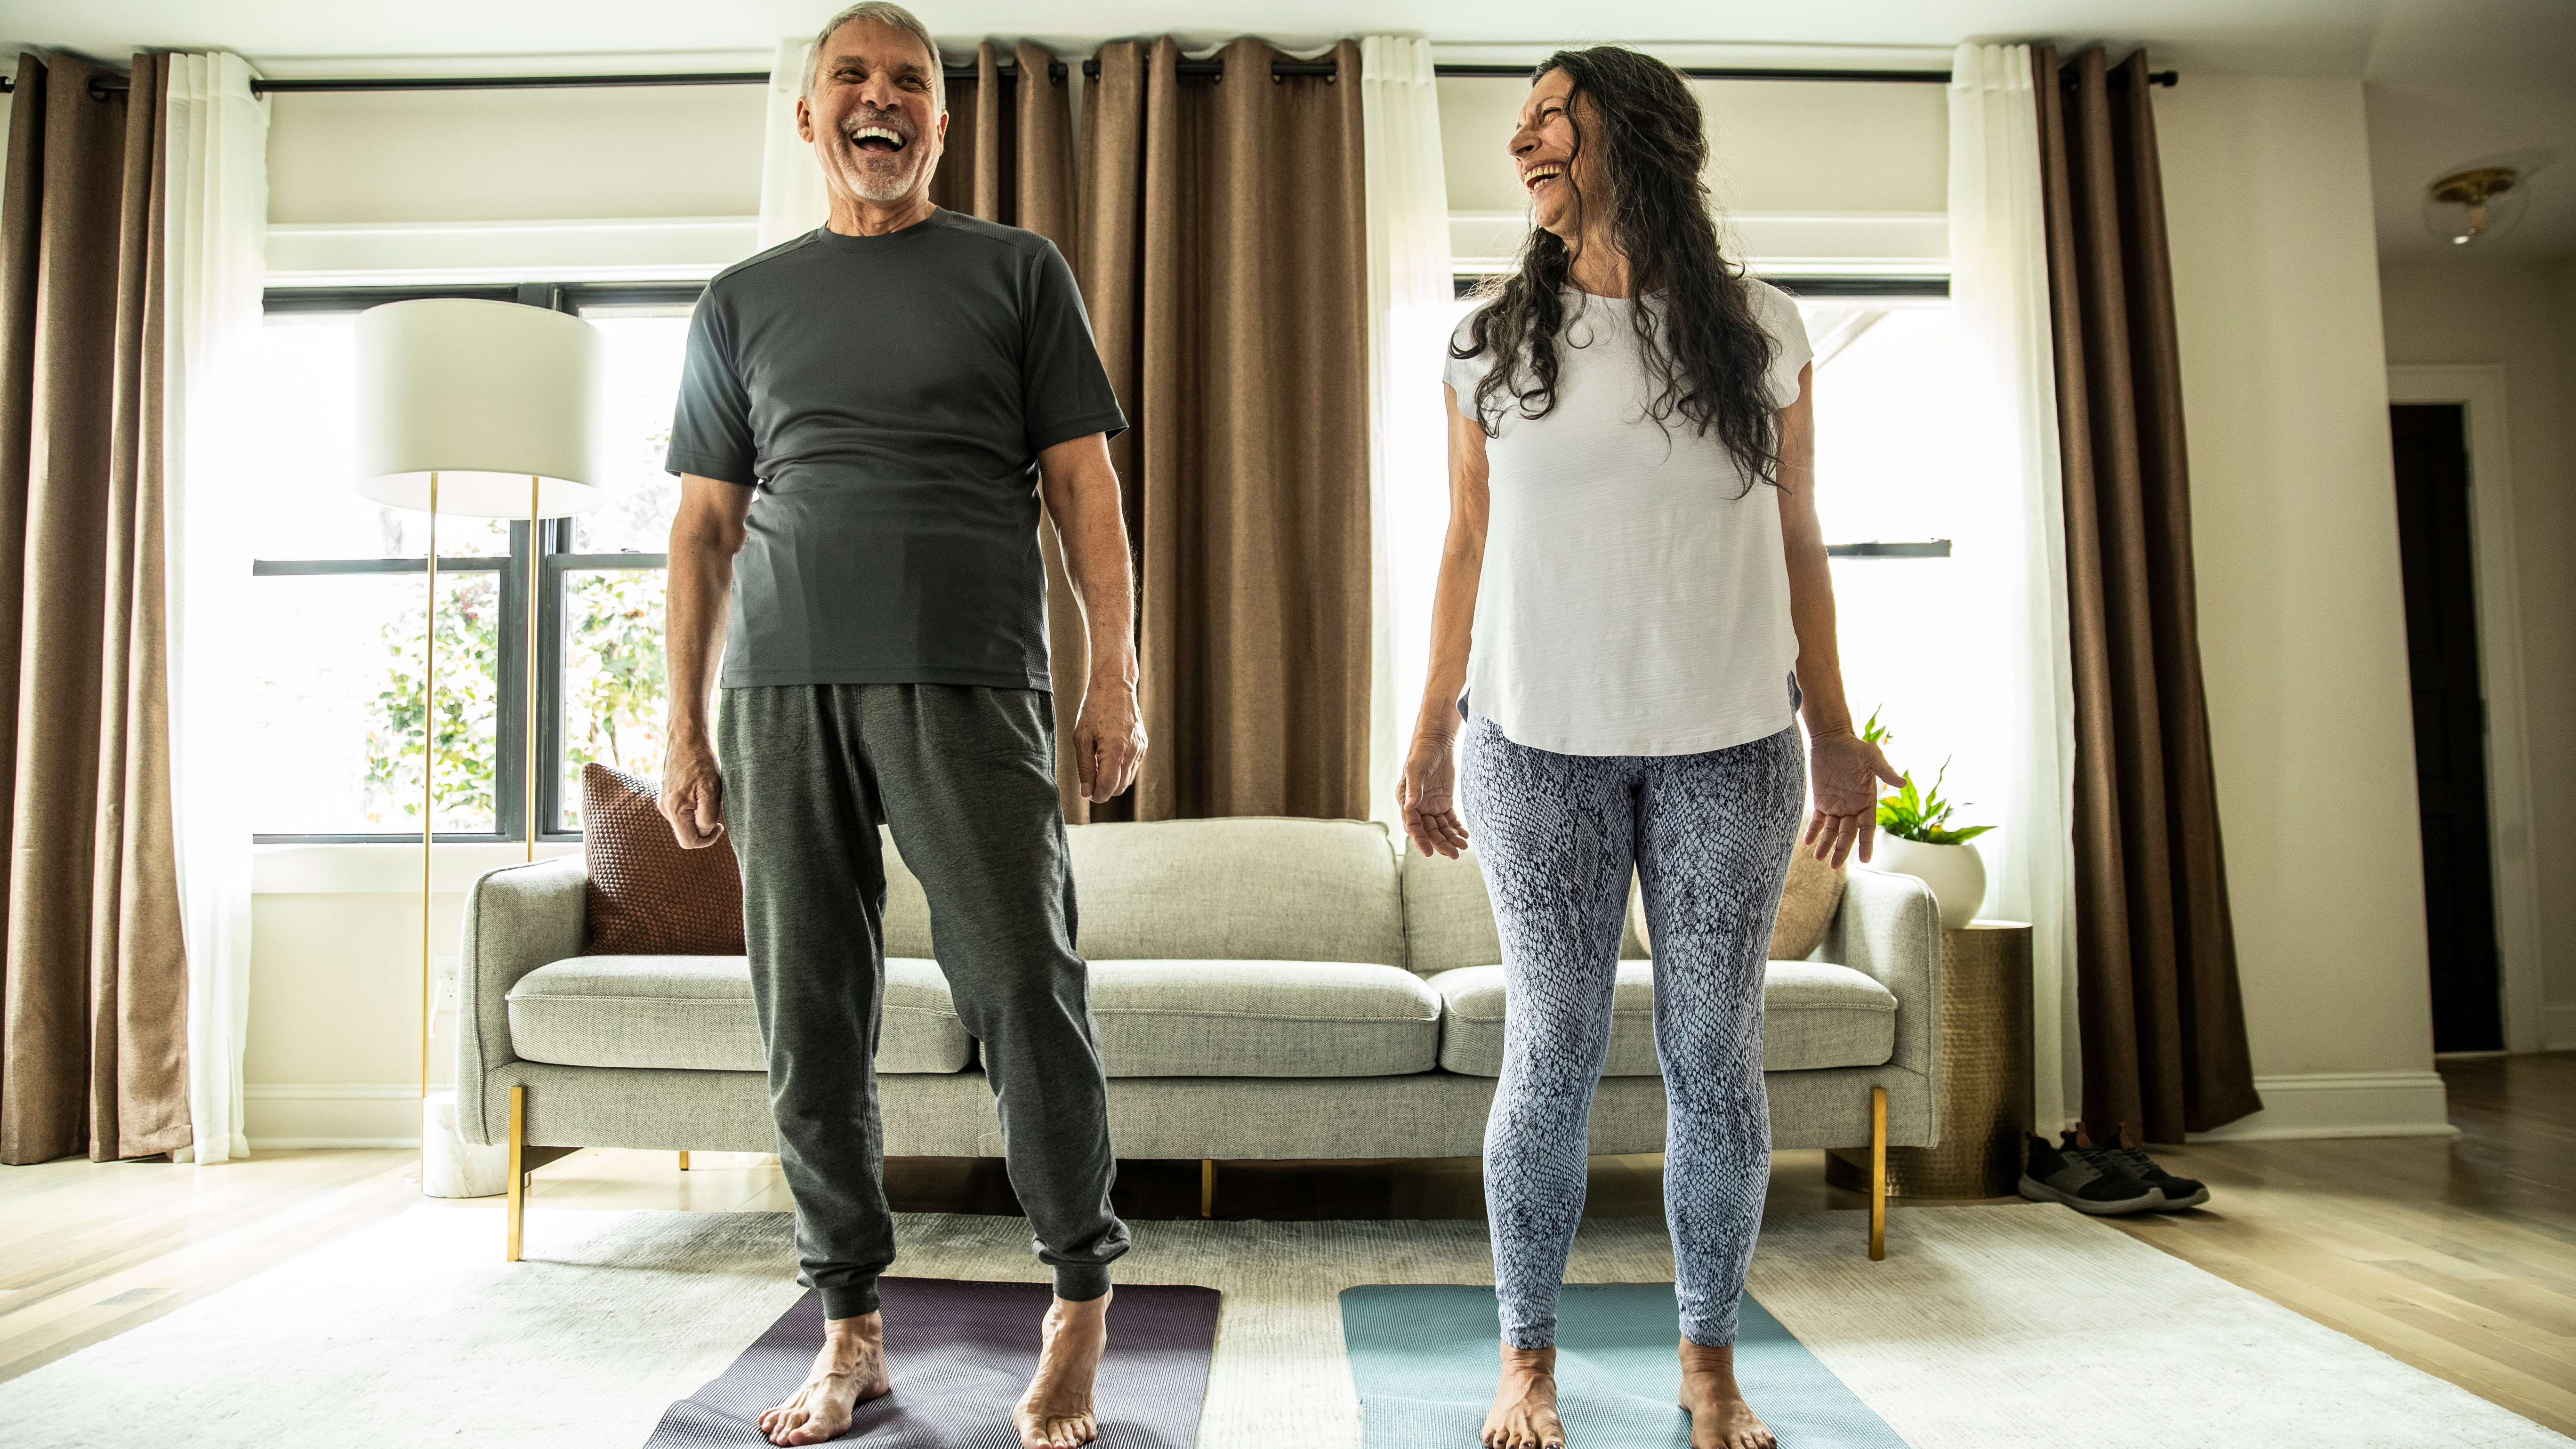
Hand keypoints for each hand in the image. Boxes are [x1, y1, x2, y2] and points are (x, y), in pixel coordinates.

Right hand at [660, 732, 725, 849]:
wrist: (685, 740)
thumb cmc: (701, 763)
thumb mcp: (711, 791)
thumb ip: (707, 817)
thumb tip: (703, 831)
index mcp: (675, 811)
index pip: (688, 842)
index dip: (707, 840)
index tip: (720, 826)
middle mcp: (665, 809)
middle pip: (686, 833)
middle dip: (703, 827)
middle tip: (716, 808)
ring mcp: (664, 802)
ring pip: (685, 822)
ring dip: (699, 816)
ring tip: (709, 796)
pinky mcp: (667, 796)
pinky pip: (682, 811)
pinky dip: (694, 808)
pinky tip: (701, 791)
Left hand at [1073, 680, 1145, 803]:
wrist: (1115, 686)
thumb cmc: (1094, 710)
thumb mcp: (1081, 738)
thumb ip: (1085, 767)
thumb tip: (1086, 792)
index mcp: (1114, 749)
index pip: (1109, 787)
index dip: (1096, 795)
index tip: (1087, 792)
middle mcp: (1131, 751)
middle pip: (1119, 787)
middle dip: (1104, 788)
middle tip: (1090, 775)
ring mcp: (1140, 749)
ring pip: (1127, 780)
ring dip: (1112, 779)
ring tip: (1098, 761)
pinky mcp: (1143, 746)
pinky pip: (1132, 768)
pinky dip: (1120, 769)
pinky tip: (1109, 755)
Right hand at [1399, 728, 1469, 858]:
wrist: (1437, 742)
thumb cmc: (1422, 753)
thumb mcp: (1416, 769)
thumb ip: (1414, 788)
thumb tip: (1409, 807)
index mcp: (1405, 801)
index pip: (1412, 826)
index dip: (1420, 840)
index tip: (1429, 852)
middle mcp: (1418, 807)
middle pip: (1429, 831)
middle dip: (1440, 843)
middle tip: (1454, 854)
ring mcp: (1431, 806)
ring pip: (1441, 828)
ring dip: (1451, 838)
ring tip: (1463, 846)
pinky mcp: (1444, 802)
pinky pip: (1450, 820)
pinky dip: (1457, 828)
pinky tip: (1465, 836)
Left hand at [1803, 730, 1903, 867]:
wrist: (1831, 739)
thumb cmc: (1854, 747)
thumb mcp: (1871, 756)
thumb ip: (1884, 770)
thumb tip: (1902, 783)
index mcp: (1868, 801)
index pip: (1868, 827)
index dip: (1867, 843)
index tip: (1866, 860)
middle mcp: (1853, 807)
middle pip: (1848, 834)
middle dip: (1842, 850)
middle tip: (1834, 865)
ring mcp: (1837, 806)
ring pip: (1832, 831)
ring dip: (1825, 844)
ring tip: (1818, 858)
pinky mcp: (1822, 801)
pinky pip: (1818, 820)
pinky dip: (1813, 830)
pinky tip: (1807, 841)